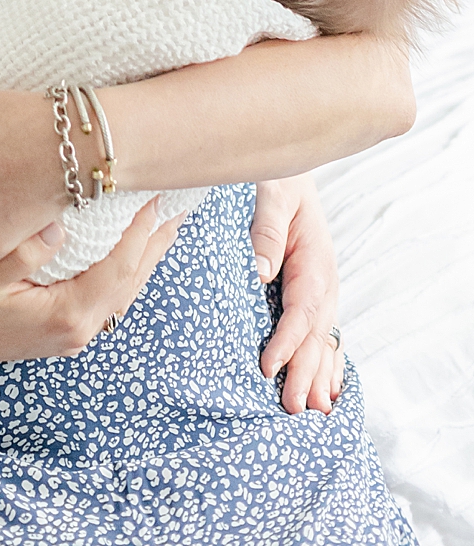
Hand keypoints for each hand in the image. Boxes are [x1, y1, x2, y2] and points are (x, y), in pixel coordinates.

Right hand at [0, 200, 180, 370]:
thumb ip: (24, 251)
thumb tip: (58, 224)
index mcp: (66, 314)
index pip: (119, 268)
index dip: (141, 232)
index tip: (157, 198)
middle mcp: (78, 328)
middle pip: (132, 280)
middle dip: (156, 243)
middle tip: (179, 206)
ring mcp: (73, 332)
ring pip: (124, 291)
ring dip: (145, 256)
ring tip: (164, 224)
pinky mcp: (64, 328)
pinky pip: (110, 295)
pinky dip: (126, 269)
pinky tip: (129, 251)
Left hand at [254, 175, 344, 413]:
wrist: (291, 174)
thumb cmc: (278, 182)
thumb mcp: (271, 196)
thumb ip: (266, 233)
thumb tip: (260, 272)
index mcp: (315, 264)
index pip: (302, 312)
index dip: (286, 342)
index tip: (268, 367)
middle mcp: (323, 284)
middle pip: (315, 337)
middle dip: (306, 374)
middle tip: (295, 410)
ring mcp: (321, 293)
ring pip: (322, 341)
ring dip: (319, 376)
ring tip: (314, 412)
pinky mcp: (312, 295)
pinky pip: (321, 334)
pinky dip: (325, 363)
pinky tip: (327, 388)